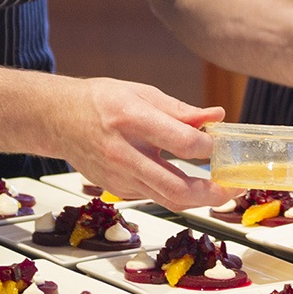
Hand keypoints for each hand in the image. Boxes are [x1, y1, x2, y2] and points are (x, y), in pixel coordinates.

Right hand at [48, 77, 230, 209]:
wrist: (58, 119)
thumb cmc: (101, 101)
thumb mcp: (142, 93)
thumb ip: (181, 110)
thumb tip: (216, 116)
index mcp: (132, 119)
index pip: (183, 143)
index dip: (210, 146)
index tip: (219, 143)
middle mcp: (124, 153)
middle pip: (177, 188)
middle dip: (213, 193)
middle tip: (234, 187)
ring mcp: (119, 177)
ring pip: (168, 200)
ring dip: (200, 199)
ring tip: (221, 188)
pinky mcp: (117, 189)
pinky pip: (155, 196)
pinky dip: (176, 192)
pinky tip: (189, 181)